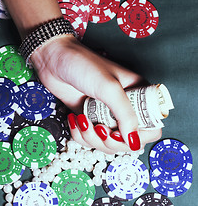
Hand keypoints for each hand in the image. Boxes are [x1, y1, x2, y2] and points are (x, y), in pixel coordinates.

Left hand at [31, 35, 161, 153]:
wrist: (54, 62)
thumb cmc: (83, 65)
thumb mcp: (108, 87)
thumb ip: (125, 114)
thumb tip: (134, 141)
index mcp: (138, 96)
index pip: (151, 128)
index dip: (138, 137)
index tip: (119, 132)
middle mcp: (124, 108)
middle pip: (127, 141)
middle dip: (109, 141)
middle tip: (97, 127)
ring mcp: (106, 115)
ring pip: (107, 143)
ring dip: (92, 138)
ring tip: (82, 120)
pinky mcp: (89, 119)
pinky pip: (90, 139)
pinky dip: (80, 134)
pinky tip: (75, 119)